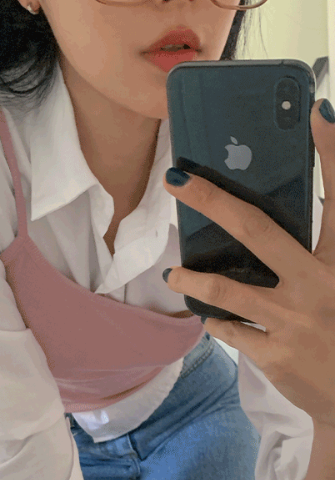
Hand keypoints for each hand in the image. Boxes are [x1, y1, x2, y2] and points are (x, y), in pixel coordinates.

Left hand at [162, 98, 334, 427]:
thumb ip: (318, 258)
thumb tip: (269, 232)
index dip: (333, 154)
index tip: (317, 112)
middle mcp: (318, 285)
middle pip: (257, 230)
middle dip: (213, 199)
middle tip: (178, 180)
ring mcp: (292, 320)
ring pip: (226, 287)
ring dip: (192, 276)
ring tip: (175, 272)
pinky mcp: (271, 353)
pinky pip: (227, 328)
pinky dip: (215, 319)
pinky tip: (211, 316)